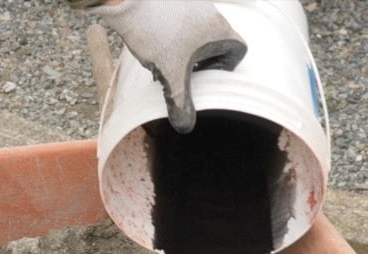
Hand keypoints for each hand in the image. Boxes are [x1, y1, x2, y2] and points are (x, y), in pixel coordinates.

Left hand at [87, 0, 245, 132]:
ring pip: (197, 29)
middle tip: (182, 72)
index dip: (226, 66)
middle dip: (201, 60)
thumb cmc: (156, 34)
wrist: (129, 0)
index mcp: (217, 31)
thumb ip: (180, 102)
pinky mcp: (173, 0)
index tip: (204, 75)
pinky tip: (152, 41)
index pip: (238, 50)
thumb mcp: (169, 75)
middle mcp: (210, 13)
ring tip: (163, 58)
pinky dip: (172, 32)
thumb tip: (185, 126)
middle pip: (216, 41)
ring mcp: (192, 3)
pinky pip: (180, 19)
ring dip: (185, 46)